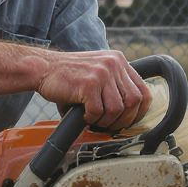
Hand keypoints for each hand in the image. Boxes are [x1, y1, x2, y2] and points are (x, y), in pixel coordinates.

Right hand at [36, 50, 152, 131]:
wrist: (43, 68)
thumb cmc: (69, 76)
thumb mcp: (98, 73)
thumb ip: (114, 87)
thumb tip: (128, 116)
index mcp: (119, 61)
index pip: (144, 91)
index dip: (140, 111)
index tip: (129, 121)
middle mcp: (114, 64)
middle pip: (134, 101)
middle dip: (123, 120)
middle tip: (108, 125)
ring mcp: (102, 73)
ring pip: (117, 109)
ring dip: (105, 120)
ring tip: (93, 119)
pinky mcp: (88, 83)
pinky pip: (98, 111)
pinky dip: (91, 118)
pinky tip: (83, 114)